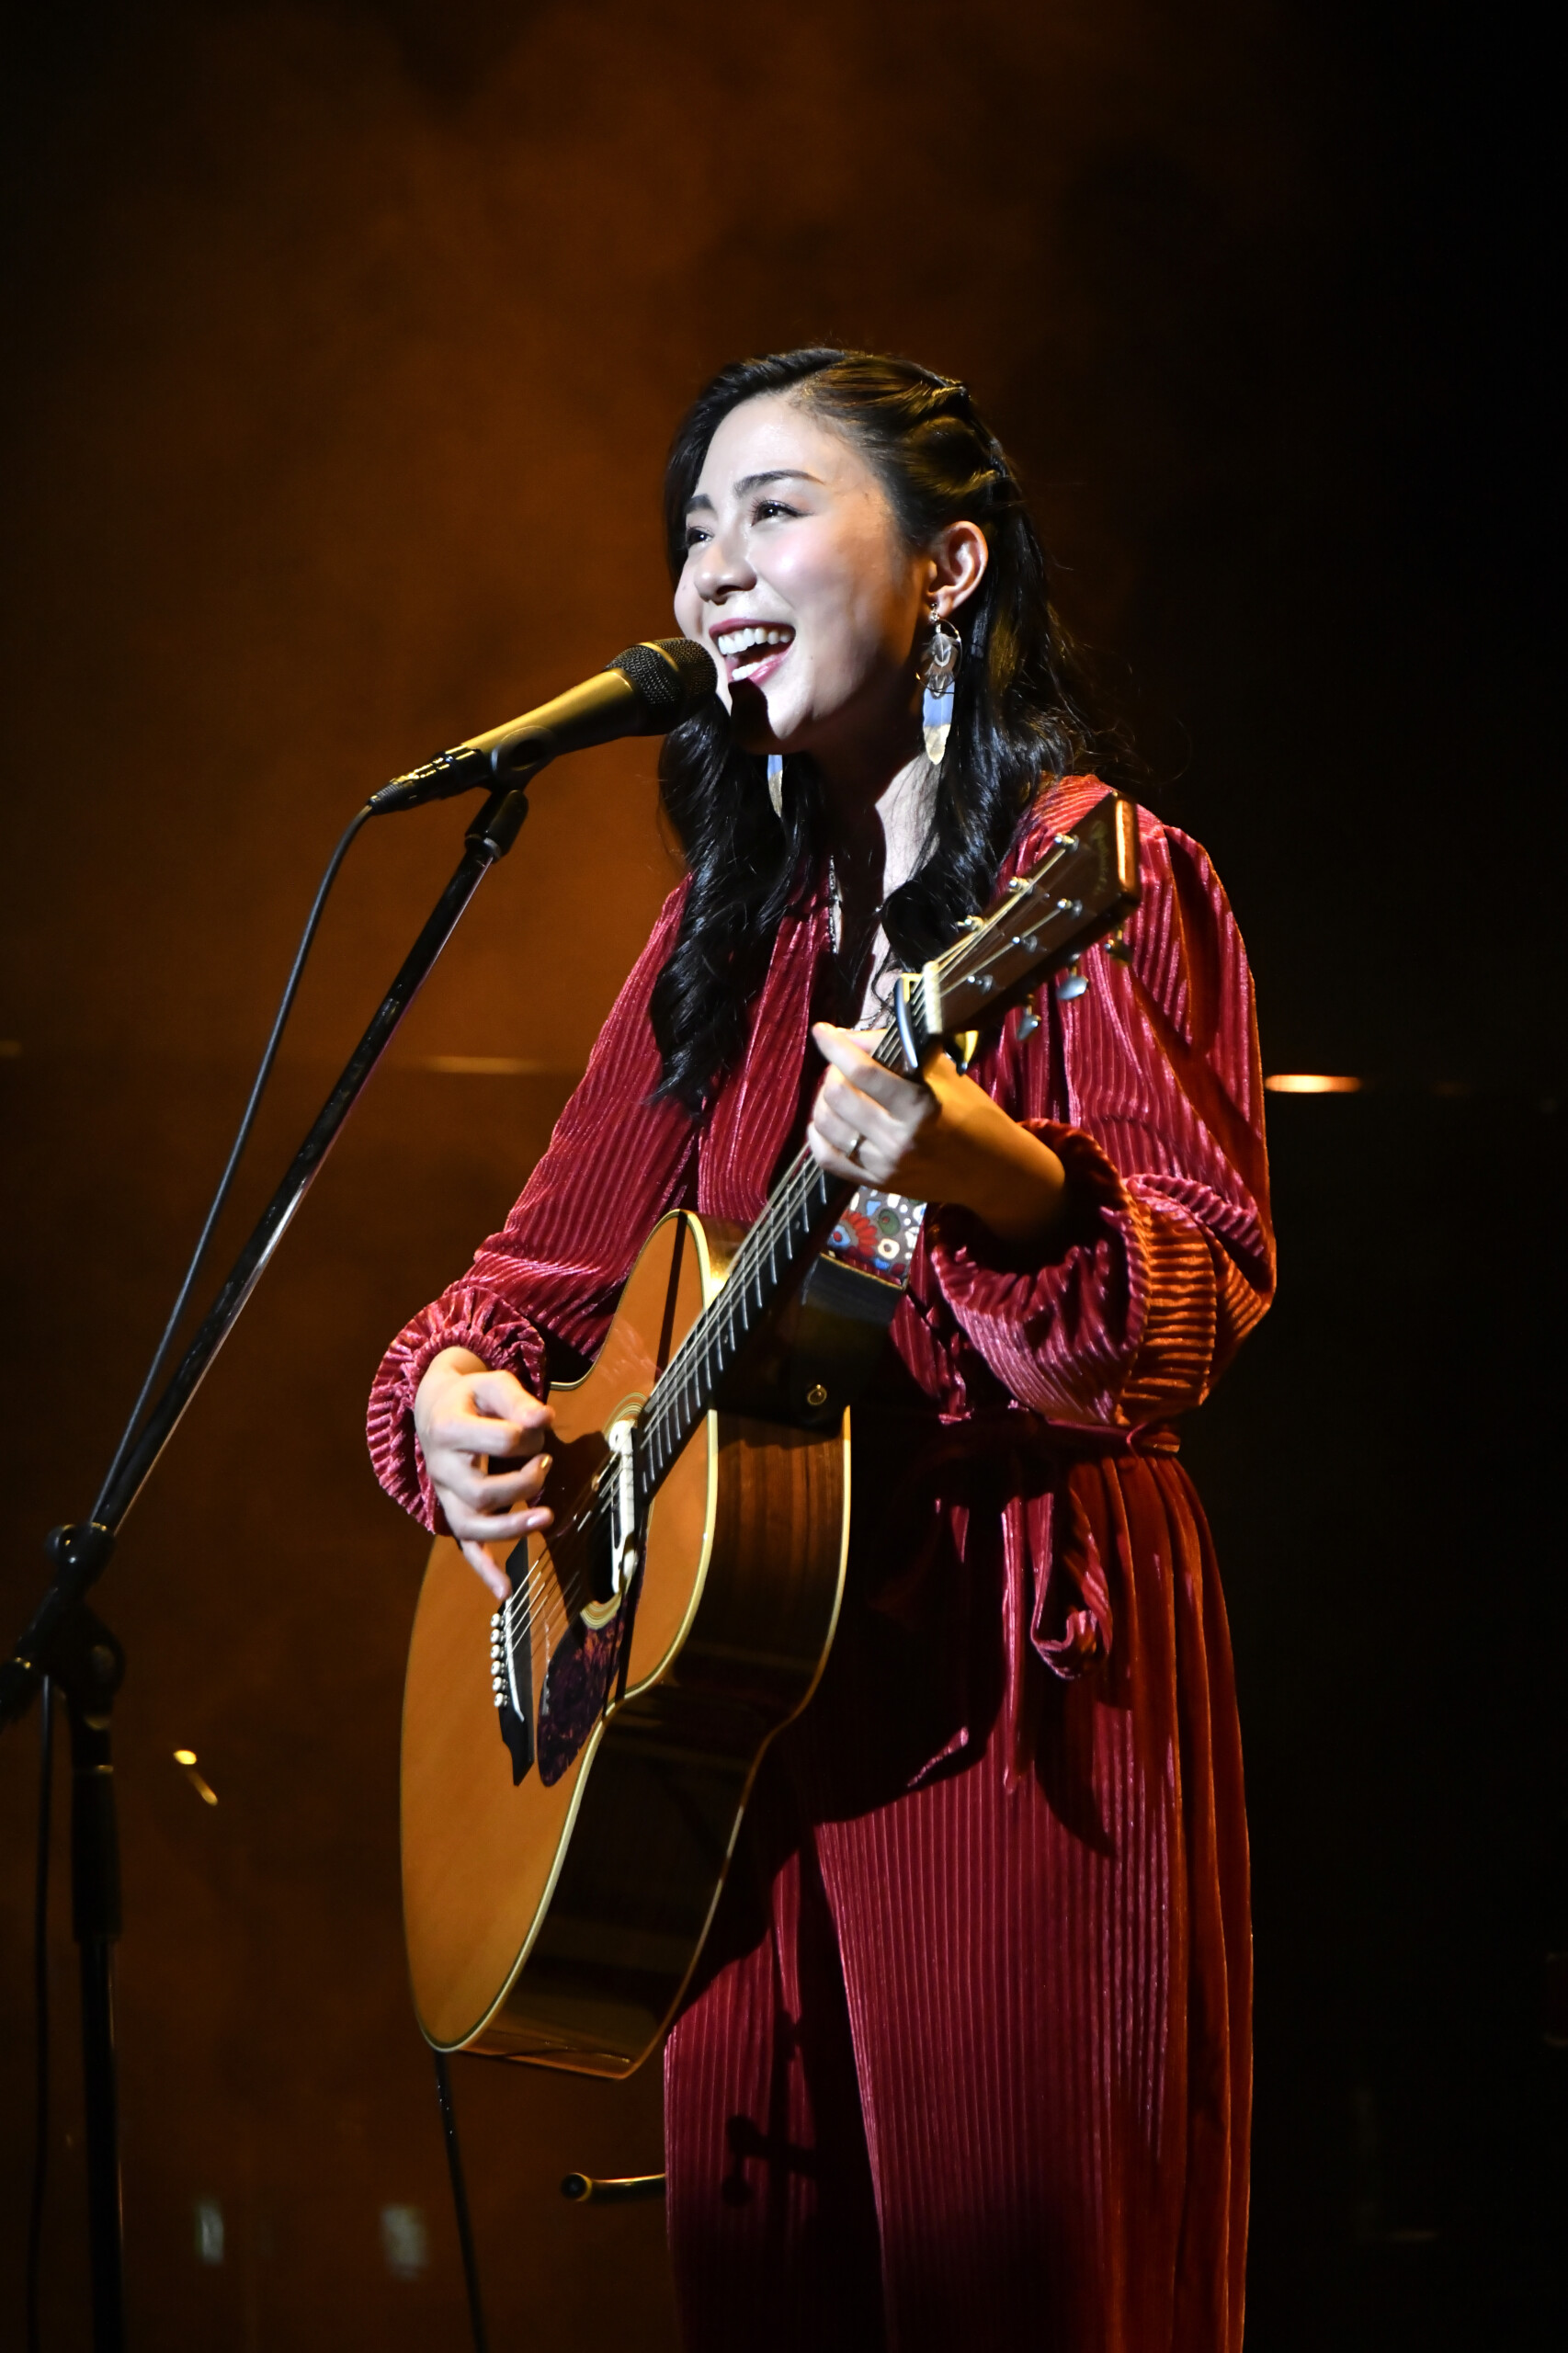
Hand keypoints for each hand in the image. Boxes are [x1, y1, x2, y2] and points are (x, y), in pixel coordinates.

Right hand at [413, 1347, 554, 1600]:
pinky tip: (505, 1590)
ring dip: (511, 1528)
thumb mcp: (494, 1383)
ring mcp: (445, 1494)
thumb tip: (545, 1420)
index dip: (529, 1436)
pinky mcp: (453, 1510)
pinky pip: (465, 1546)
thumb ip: (519, 1401)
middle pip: (482, 1491)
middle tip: (545, 1463)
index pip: (500, 1441)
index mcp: (448, 1429)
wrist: (437, 1406)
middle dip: (524, 1483)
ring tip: (547, 1519)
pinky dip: (484, 1569)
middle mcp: (440, 1467)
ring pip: (470, 1526)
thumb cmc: (473, 1396)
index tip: (538, 1427)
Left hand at [806, 1022, 1067, 1248]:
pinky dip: (817, 1133)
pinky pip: (827, 1158)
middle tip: (842, 1065)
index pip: (862, 1072)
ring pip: (825, 1125)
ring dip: (822, 1099)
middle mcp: (898, 1138)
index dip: (835, 1046)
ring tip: (836, 1088)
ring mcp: (883, 1165)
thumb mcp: (944, 1072)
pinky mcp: (875, 1184)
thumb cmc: (972, 1112)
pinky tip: (828, 1119)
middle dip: (832, 1071)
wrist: (990, 1170)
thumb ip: (897, 1050)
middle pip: (838, 1096)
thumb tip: (849, 1037)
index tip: (822, 1030)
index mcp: (919, 1106)